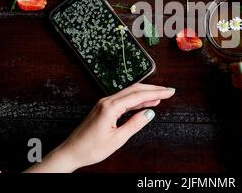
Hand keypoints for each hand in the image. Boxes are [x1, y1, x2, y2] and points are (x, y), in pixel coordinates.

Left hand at [25, 83, 174, 172]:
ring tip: (160, 96)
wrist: (71, 152)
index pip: (139, 95)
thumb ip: (135, 123)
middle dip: (153, 89)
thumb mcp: (117, 139)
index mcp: (111, 107)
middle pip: (135, 89)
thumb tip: (150, 113)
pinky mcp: (104, 108)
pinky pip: (123, 100)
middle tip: (168, 91)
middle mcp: (107, 101)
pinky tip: (145, 103)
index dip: (156, 93)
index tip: (169, 92)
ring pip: (129, 93)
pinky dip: (136, 100)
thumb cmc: (91, 148)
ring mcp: (105, 103)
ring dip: (146, 94)